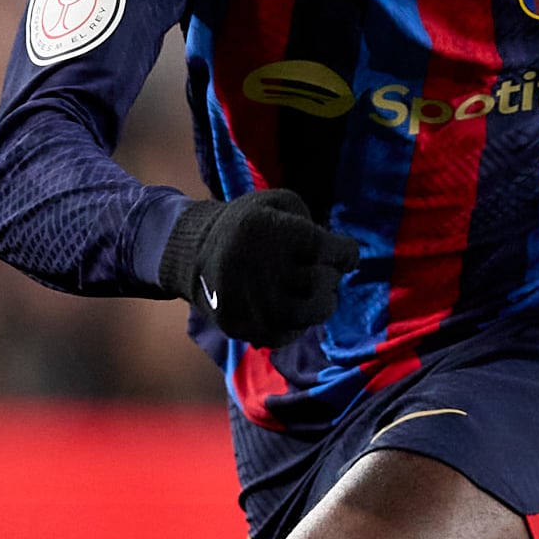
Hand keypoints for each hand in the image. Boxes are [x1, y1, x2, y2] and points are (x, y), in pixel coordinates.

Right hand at [167, 191, 364, 345]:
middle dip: (331, 277)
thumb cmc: (250, 225)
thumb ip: (311, 221)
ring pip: (307, 314)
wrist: (192, 252)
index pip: (327, 247)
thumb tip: (340, 258)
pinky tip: (291, 308)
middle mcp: (257, 265)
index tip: (344, 252)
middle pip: (319, 282)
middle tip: (326, 272)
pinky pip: (285, 335)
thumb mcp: (277, 203)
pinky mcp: (239, 324)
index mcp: (269, 229)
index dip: (346, 252)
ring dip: (322, 304)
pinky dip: (297, 324)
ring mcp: (247, 299)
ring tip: (317, 295)